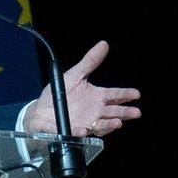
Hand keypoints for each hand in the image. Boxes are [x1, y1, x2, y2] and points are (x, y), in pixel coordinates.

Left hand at [24, 40, 140, 136]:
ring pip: (102, 125)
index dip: (125, 95)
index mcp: (97, 97)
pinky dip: (81, 132)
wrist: (42, 110)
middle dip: (125, 113)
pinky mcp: (72, 130)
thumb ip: (90, 61)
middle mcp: (95, 111)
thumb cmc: (61, 93)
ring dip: (109, 125)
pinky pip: (77, 132)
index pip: (115, 96)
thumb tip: (103, 44)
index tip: (136, 93)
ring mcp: (86, 122)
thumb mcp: (74, 75)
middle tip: (135, 112)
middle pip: (113, 112)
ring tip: (117, 123)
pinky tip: (83, 129)